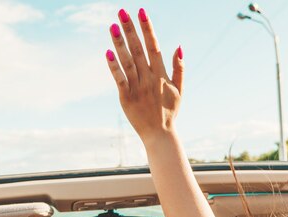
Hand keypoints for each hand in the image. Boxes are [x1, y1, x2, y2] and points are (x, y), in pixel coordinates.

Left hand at [105, 8, 182, 141]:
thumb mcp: (179, 90)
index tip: (141, 11)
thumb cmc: (169, 111)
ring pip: (127, 61)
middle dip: (130, 29)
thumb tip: (179, 46)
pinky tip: (108, 52)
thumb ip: (179, 68)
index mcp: (161, 74)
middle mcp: (149, 78)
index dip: (147, 28)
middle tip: (121, 11)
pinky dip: (114, 66)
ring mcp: (137, 87)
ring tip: (112, 26)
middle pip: (138, 49)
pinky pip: (119, 79)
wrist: (159, 134)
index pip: (154, 46)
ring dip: (120, 43)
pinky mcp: (126, 97)